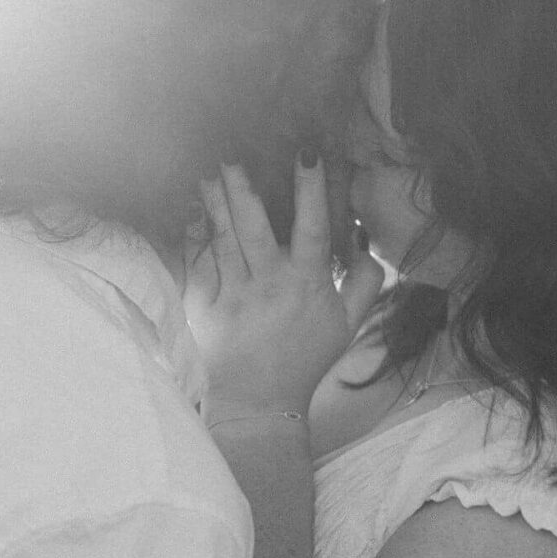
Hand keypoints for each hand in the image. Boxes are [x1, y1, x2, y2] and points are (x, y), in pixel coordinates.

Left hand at [187, 159, 384, 417]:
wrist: (262, 404)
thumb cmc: (306, 360)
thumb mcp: (347, 326)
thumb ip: (365, 283)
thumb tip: (364, 243)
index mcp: (308, 285)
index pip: (313, 229)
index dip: (311, 190)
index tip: (307, 153)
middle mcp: (270, 286)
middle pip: (255, 227)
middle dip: (242, 188)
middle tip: (232, 154)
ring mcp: (235, 296)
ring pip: (223, 240)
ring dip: (214, 203)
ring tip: (206, 171)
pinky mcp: (206, 309)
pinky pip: (199, 265)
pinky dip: (194, 237)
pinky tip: (191, 213)